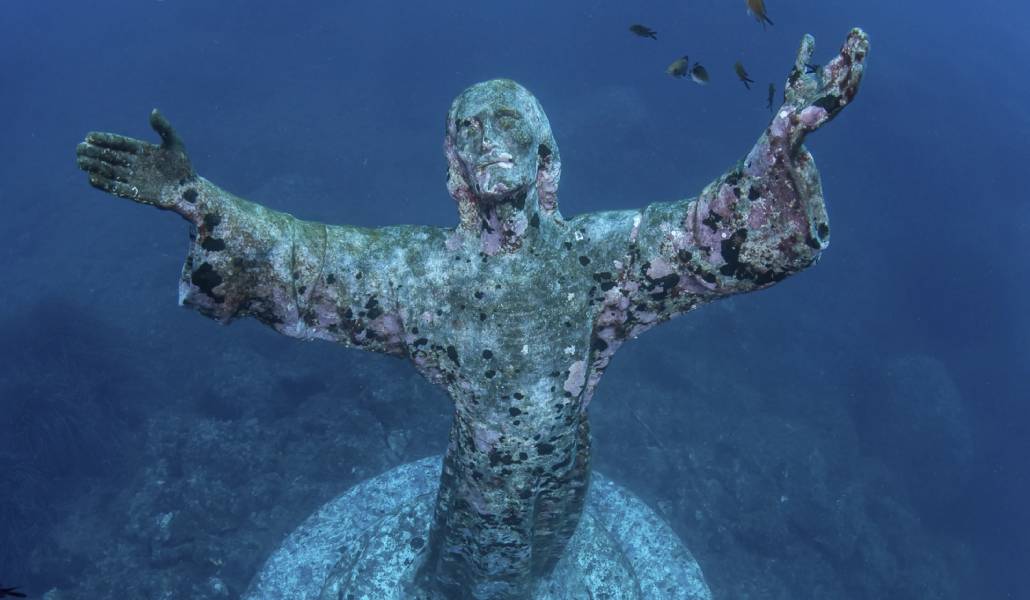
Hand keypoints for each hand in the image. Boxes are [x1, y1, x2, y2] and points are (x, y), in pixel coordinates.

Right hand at [76, 109, 193, 206]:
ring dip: (95, 166)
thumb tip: (153, 111)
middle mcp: (134, 164)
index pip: (119, 143)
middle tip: (79, 148)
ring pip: (110, 171)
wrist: (190, 190)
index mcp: (141, 150)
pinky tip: (92, 178)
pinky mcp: (136, 193)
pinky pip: (117, 187)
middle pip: (110, 156)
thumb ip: (164, 128)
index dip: (104, 140)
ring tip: (81, 161)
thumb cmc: (183, 166)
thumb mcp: (175, 144)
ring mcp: (134, 178)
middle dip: (94, 153)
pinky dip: (105, 183)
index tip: (89, 136)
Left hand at [776, 28, 868, 144]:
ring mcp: (837, 97)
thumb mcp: (799, 72)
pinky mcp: (835, 108)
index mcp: (831, 76)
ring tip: (862, 51)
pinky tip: (856, 71)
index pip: (844, 58)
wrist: (787, 120)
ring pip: (852, 80)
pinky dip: (852, 82)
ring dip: (858, 65)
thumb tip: (809, 36)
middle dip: (858, 52)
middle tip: (862, 37)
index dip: (850, 45)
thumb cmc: (796, 98)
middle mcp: (837, 85)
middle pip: (851, 67)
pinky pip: (847, 95)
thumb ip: (804, 55)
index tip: (856, 31)